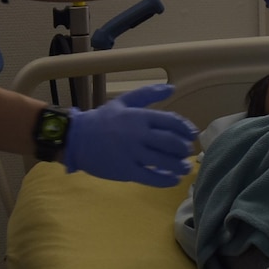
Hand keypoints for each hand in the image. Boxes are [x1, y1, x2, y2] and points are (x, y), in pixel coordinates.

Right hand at [61, 83, 198, 186]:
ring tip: (184, 167)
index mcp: (139, 116)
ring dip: (180, 166)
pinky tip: (173, 180)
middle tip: (187, 152)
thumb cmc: (102, 120)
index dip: (186, 129)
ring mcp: (133, 154)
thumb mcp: (123, 101)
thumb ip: (148, 94)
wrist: (77, 139)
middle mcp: (139, 135)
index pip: (172, 122)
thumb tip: (172, 88)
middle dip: (184, 148)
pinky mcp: (127, 171)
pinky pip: (152, 178)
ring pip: (165, 162)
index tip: (191, 134)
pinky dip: (166, 180)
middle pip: (172, 143)